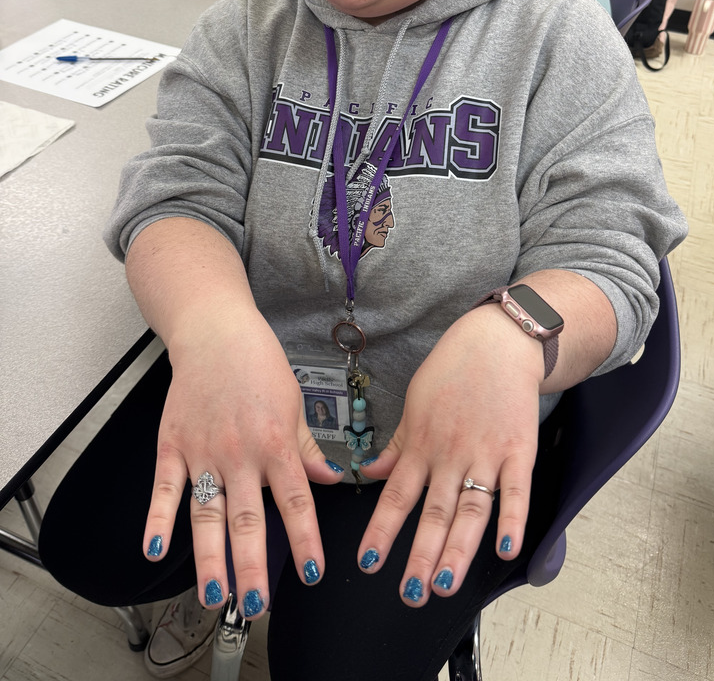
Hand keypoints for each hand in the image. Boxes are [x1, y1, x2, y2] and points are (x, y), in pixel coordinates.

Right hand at [129, 220, 342, 620]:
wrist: (215, 332)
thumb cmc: (259, 364)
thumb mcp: (295, 402)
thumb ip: (309, 448)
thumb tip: (334, 481)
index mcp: (276, 443)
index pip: (296, 502)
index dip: (306, 540)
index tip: (312, 573)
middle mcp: (240, 454)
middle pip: (248, 520)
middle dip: (254, 566)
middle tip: (256, 605)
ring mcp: (203, 452)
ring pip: (206, 515)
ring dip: (210, 559)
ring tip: (214, 595)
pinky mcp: (172, 446)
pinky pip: (163, 490)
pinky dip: (157, 520)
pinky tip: (155, 550)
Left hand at [357, 303, 543, 606]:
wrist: (497, 341)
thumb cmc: (453, 370)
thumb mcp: (414, 402)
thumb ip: (397, 444)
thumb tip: (370, 473)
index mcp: (421, 444)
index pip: (396, 496)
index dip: (382, 531)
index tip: (368, 562)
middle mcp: (450, 455)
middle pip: (433, 513)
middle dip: (420, 556)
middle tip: (410, 593)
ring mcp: (485, 454)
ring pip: (469, 510)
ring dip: (457, 549)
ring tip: (445, 584)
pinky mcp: (518, 451)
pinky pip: (516, 491)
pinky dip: (512, 521)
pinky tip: (506, 549)